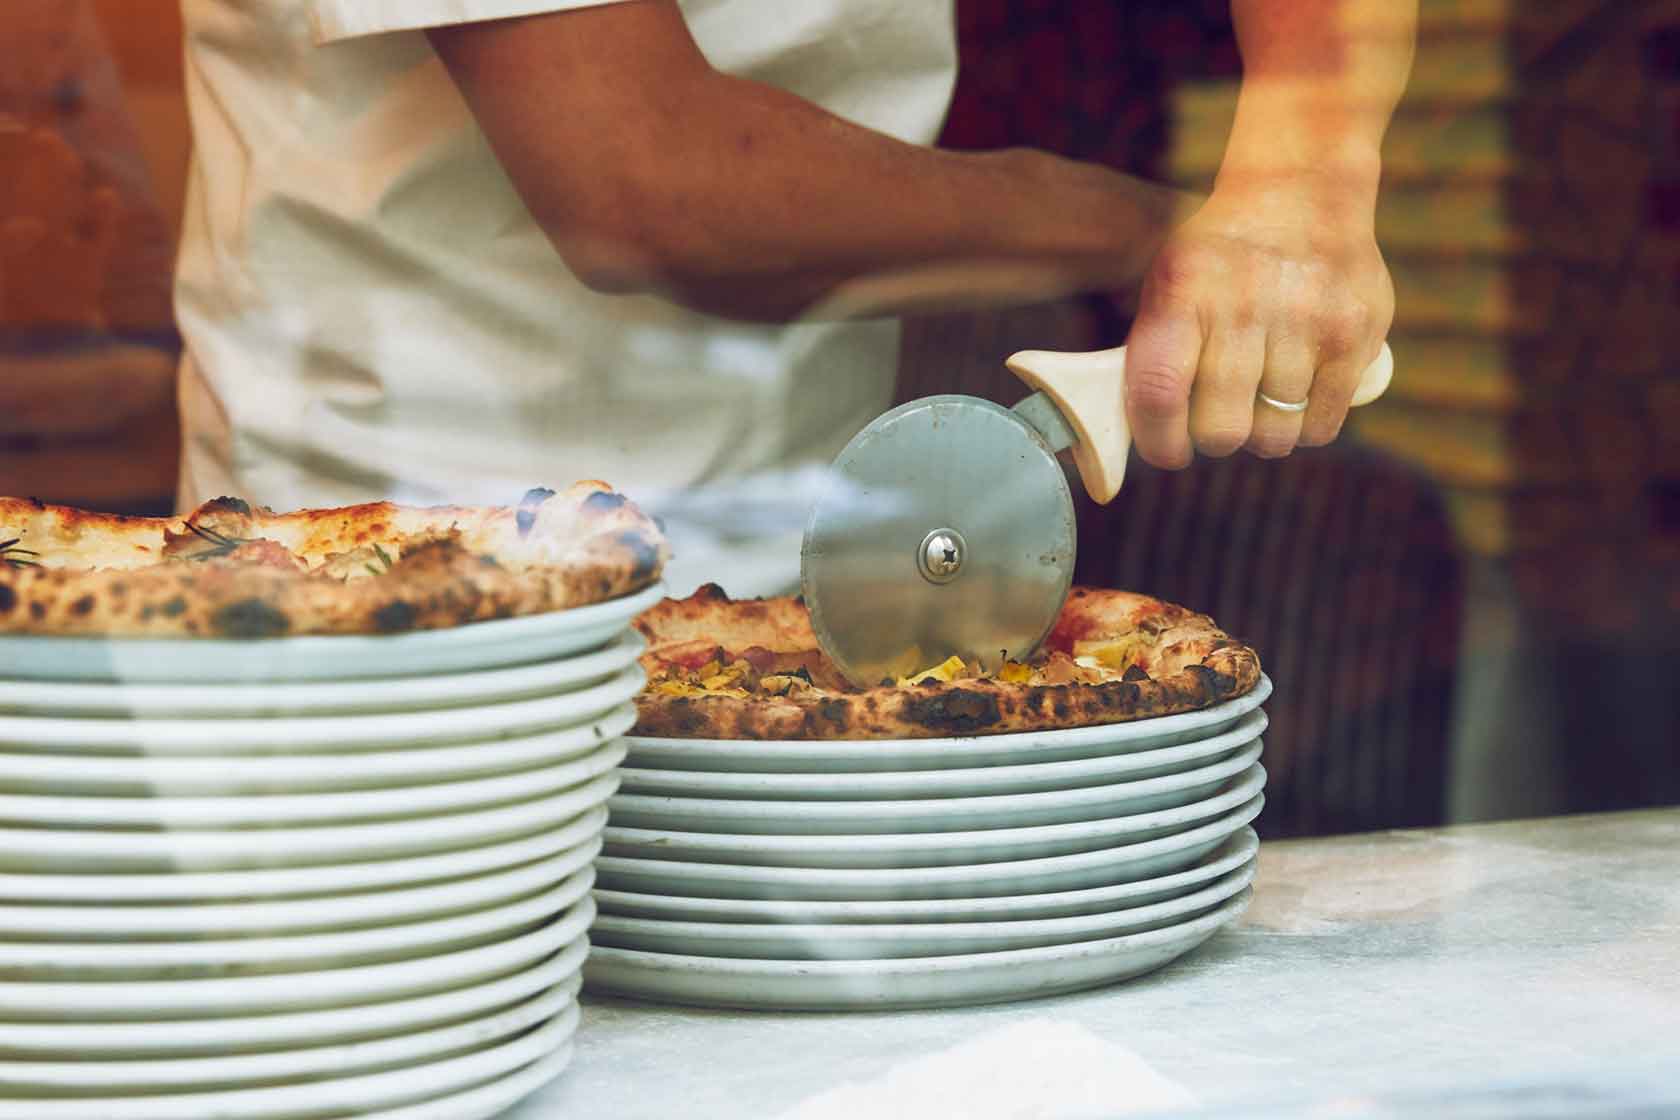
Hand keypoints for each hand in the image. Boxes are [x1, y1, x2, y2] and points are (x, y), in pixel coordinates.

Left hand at [1121, 176, 1393, 466]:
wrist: (1301, 191)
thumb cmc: (1219, 257)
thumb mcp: (1169, 281)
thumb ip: (1153, 352)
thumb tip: (1139, 435)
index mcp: (1185, 292)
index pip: (1159, 393)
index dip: (1159, 441)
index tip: (1169, 452)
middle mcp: (1246, 304)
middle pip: (1222, 429)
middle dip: (1216, 439)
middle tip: (1220, 422)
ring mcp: (1306, 319)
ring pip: (1275, 434)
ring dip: (1263, 435)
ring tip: (1260, 405)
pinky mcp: (1355, 334)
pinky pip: (1322, 425)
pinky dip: (1305, 429)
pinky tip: (1296, 403)